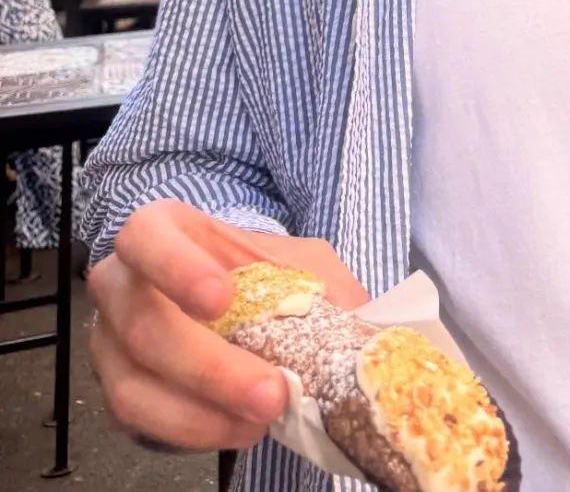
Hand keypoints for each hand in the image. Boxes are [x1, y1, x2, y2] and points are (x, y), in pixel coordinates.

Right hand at [88, 199, 368, 452]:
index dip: (175, 267)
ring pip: (134, 386)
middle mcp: (125, 285)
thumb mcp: (300, 263)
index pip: (146, 236)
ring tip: (263, 418)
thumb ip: (320, 283)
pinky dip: (193, 431)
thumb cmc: (267, 275)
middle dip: (211, 368)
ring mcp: (113, 343)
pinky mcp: (122, 393)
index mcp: (165, 233)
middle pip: (144, 325)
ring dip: (202, 411)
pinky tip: (239, 429)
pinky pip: (142, 422)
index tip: (221, 300)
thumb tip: (360, 327)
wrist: (245, 308)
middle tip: (270, 392)